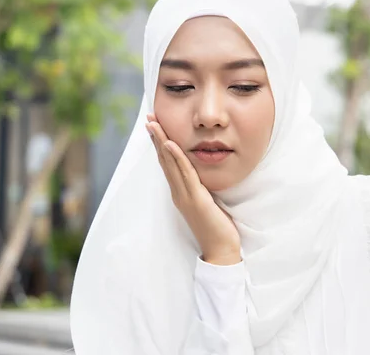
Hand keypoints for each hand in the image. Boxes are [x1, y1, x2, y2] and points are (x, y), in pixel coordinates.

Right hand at [146, 114, 240, 265]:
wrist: (221, 250)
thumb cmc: (216, 227)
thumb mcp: (207, 201)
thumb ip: (200, 187)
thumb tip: (200, 173)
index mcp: (180, 192)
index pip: (167, 164)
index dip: (160, 144)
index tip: (155, 126)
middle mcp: (178, 193)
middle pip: (164, 160)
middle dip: (156, 138)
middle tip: (149, 118)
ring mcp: (185, 196)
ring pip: (170, 164)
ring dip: (162, 142)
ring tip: (154, 124)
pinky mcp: (195, 200)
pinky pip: (185, 175)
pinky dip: (177, 158)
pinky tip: (171, 144)